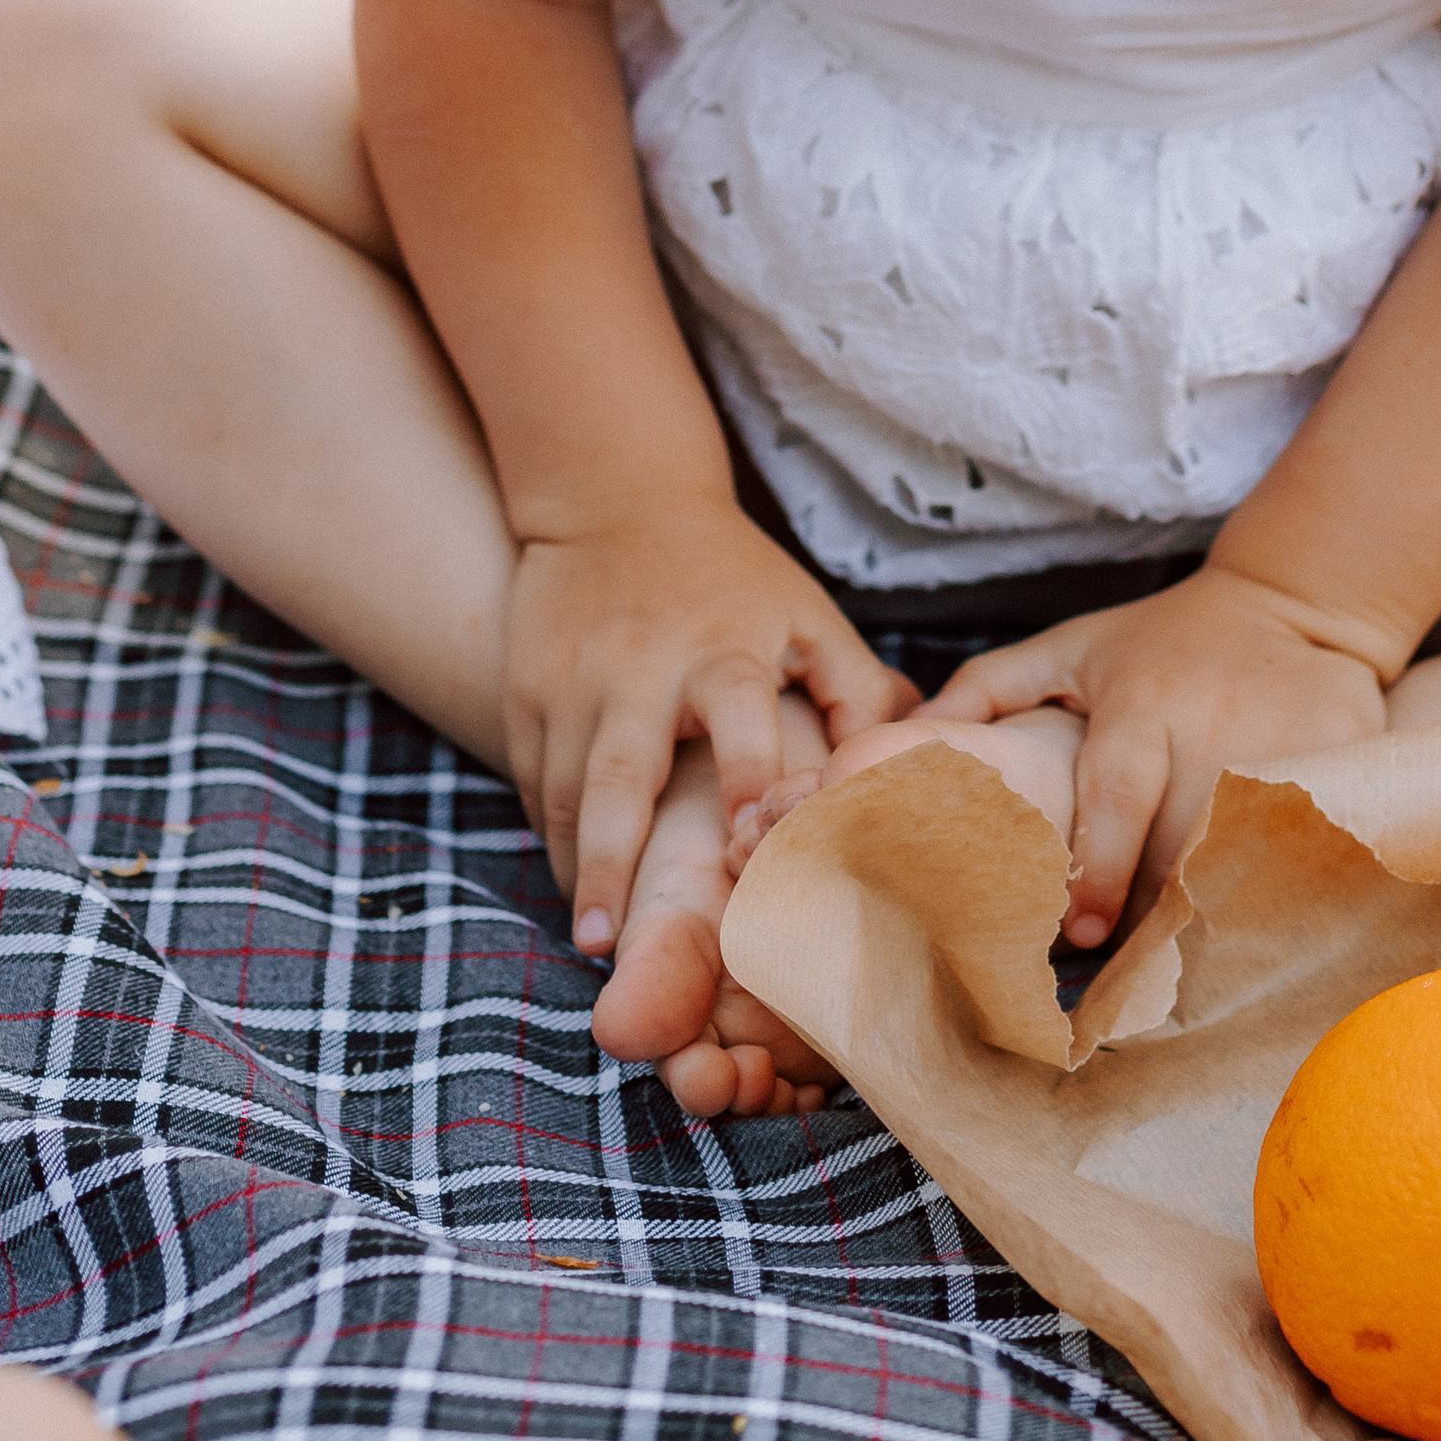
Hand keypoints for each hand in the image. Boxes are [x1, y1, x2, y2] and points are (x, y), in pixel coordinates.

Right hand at [501, 500, 916, 954]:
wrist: (617, 495)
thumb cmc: (734, 578)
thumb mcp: (807, 614)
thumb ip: (858, 691)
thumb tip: (913, 772)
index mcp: (725, 648)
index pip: (740, 717)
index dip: (749, 778)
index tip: (749, 846)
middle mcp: (644, 666)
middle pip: (623, 772)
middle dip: (614, 860)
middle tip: (608, 945)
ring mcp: (576, 677)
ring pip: (565, 786)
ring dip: (576, 866)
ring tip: (589, 938)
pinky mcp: (527, 684)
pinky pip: (531, 773)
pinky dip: (549, 830)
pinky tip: (572, 878)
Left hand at [926, 563, 1390, 948]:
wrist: (1290, 604)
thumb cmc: (1160, 642)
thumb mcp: (1072, 648)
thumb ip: (988, 689)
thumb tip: (905, 734)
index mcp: (1143, 698)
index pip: (1119, 795)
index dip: (1100, 868)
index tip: (1082, 931)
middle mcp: (1213, 717)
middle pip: (1180, 843)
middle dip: (1153, 905)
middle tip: (1129, 959)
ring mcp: (1285, 736)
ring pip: (1243, 855)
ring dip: (1213, 905)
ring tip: (1185, 948)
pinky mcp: (1343, 751)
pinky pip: (1307, 844)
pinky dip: (1280, 883)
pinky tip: (1257, 910)